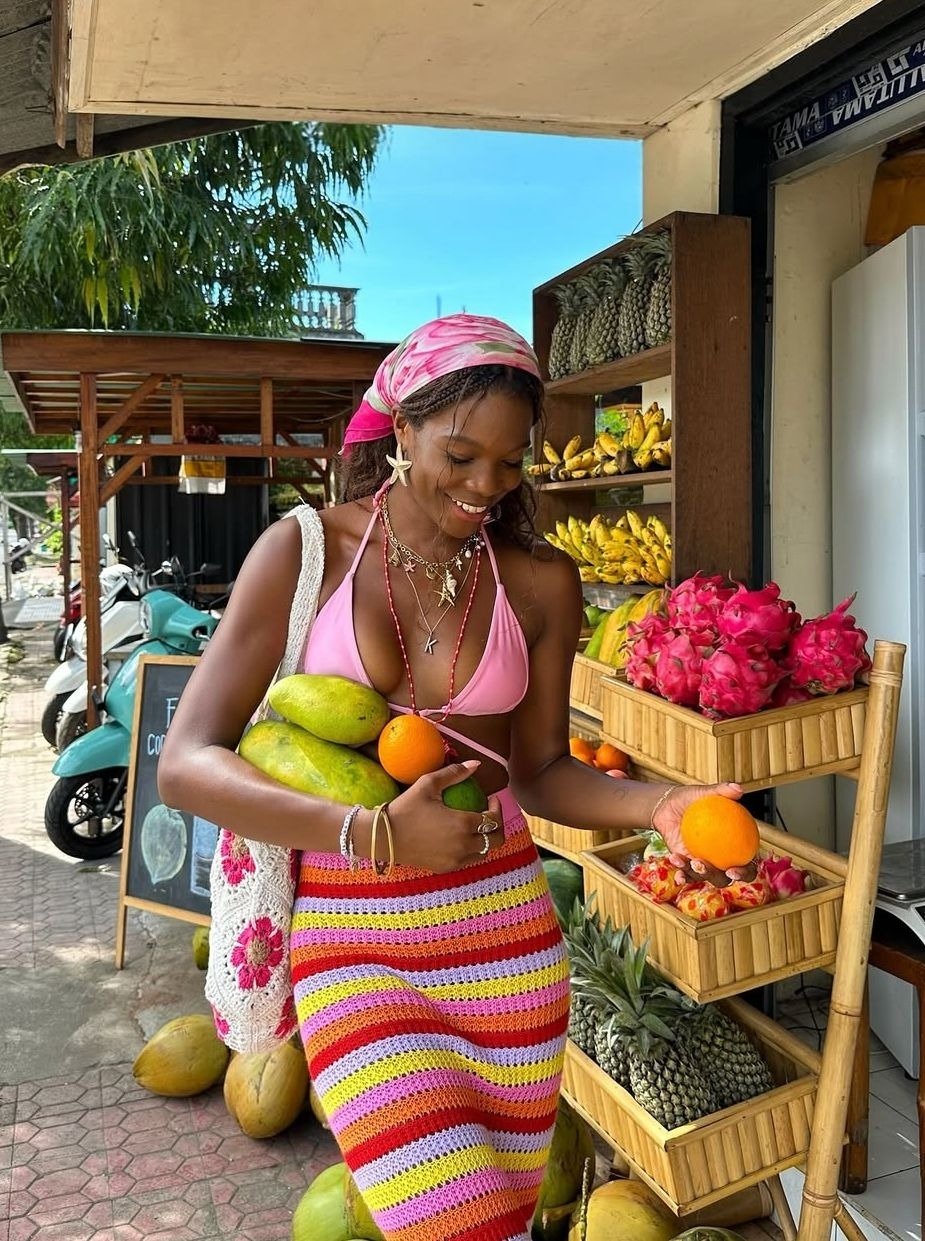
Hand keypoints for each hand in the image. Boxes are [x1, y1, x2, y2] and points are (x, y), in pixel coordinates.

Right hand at [387, 760, 503, 872]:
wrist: (383, 837)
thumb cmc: (405, 808)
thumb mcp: (428, 784)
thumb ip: (454, 773)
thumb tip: (476, 764)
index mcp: (463, 824)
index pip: (493, 819)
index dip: (497, 808)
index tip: (491, 799)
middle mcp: (463, 845)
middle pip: (496, 840)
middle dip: (498, 826)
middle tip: (489, 814)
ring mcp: (455, 859)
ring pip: (484, 852)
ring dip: (486, 839)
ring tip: (476, 826)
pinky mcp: (446, 868)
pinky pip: (468, 861)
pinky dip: (472, 850)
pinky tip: (461, 837)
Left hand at [652, 783, 750, 884]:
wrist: (668, 805)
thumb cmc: (692, 799)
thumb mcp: (705, 793)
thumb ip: (722, 791)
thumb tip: (738, 789)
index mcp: (736, 844)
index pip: (748, 863)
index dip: (747, 871)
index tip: (734, 869)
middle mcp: (723, 858)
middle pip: (728, 877)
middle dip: (722, 879)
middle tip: (707, 868)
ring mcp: (706, 864)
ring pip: (706, 877)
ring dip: (697, 873)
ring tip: (686, 860)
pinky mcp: (688, 866)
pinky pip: (687, 873)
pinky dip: (682, 872)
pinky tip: (675, 861)